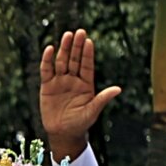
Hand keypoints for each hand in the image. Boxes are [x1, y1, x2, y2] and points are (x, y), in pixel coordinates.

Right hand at [38, 30, 120, 161]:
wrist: (63, 133)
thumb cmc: (80, 123)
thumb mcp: (92, 111)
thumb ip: (102, 99)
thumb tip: (118, 89)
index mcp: (86, 84)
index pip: (87, 65)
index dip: (87, 54)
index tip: (89, 41)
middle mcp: (73, 79)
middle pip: (75, 59)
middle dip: (77, 46)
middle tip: (79, 32)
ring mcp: (60, 81)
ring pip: (61, 61)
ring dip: (64, 49)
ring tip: (67, 35)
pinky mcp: (47, 86)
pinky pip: (46, 70)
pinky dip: (47, 60)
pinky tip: (49, 49)